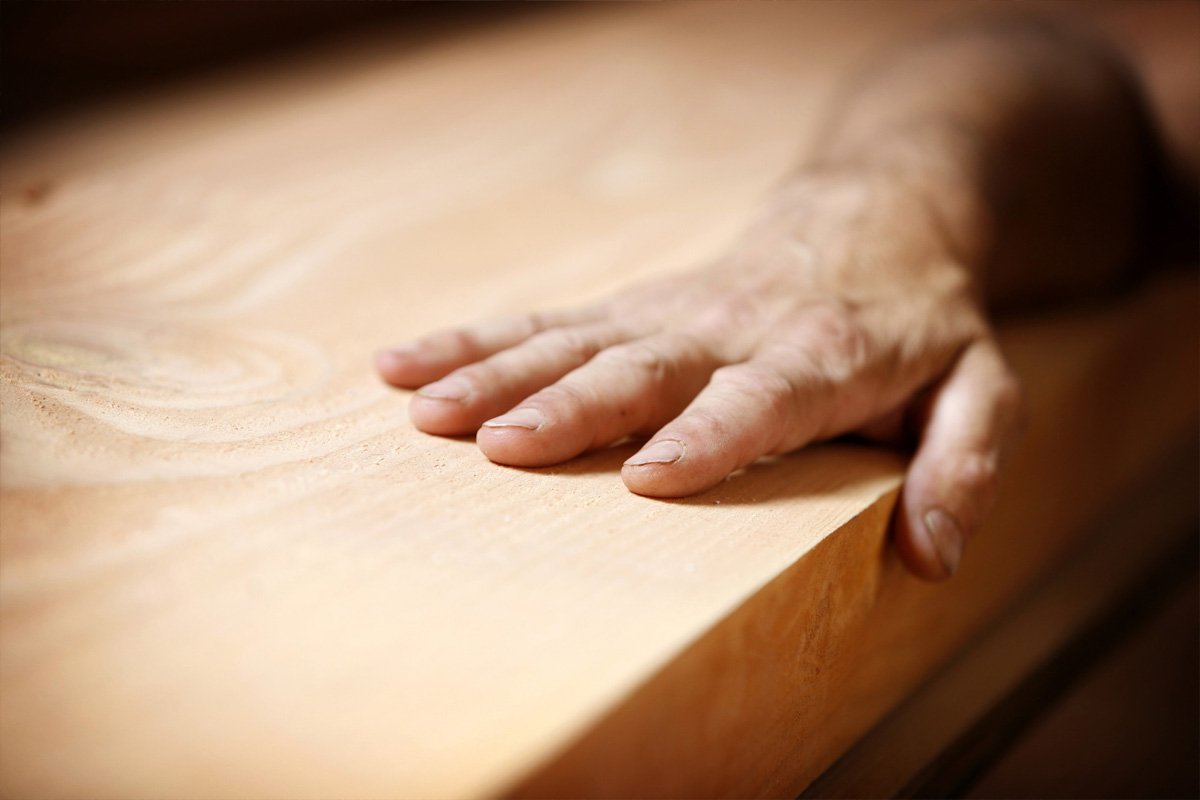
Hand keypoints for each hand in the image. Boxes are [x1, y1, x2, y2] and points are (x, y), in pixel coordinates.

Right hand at [377, 169, 1026, 579]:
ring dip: (494, 372)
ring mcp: (670, 313)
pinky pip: (544, 320)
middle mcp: (732, 331)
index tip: (648, 480)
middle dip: (568, 408)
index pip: (760, 403)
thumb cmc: (923, 318)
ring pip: (572, 339)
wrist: (872, 215)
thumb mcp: (981, 386)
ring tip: (422, 406)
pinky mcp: (633, 304)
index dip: (708, 440)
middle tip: (498, 445)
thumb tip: (932, 554)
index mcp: (820, 358)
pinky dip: (473, 339)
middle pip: (643, 370)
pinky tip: (407, 362)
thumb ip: (963, 462)